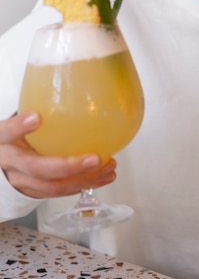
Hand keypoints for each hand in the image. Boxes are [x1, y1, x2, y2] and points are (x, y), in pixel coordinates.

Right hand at [0, 113, 115, 198]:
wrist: (2, 157)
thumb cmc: (14, 135)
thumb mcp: (18, 118)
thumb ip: (36, 107)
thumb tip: (70, 87)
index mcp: (3, 140)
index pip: (6, 132)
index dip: (19, 127)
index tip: (36, 117)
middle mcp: (11, 163)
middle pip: (37, 169)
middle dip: (68, 167)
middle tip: (95, 158)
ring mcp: (23, 181)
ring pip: (52, 186)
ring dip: (83, 179)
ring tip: (108, 166)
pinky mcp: (35, 191)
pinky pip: (61, 191)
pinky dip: (85, 184)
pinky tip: (104, 175)